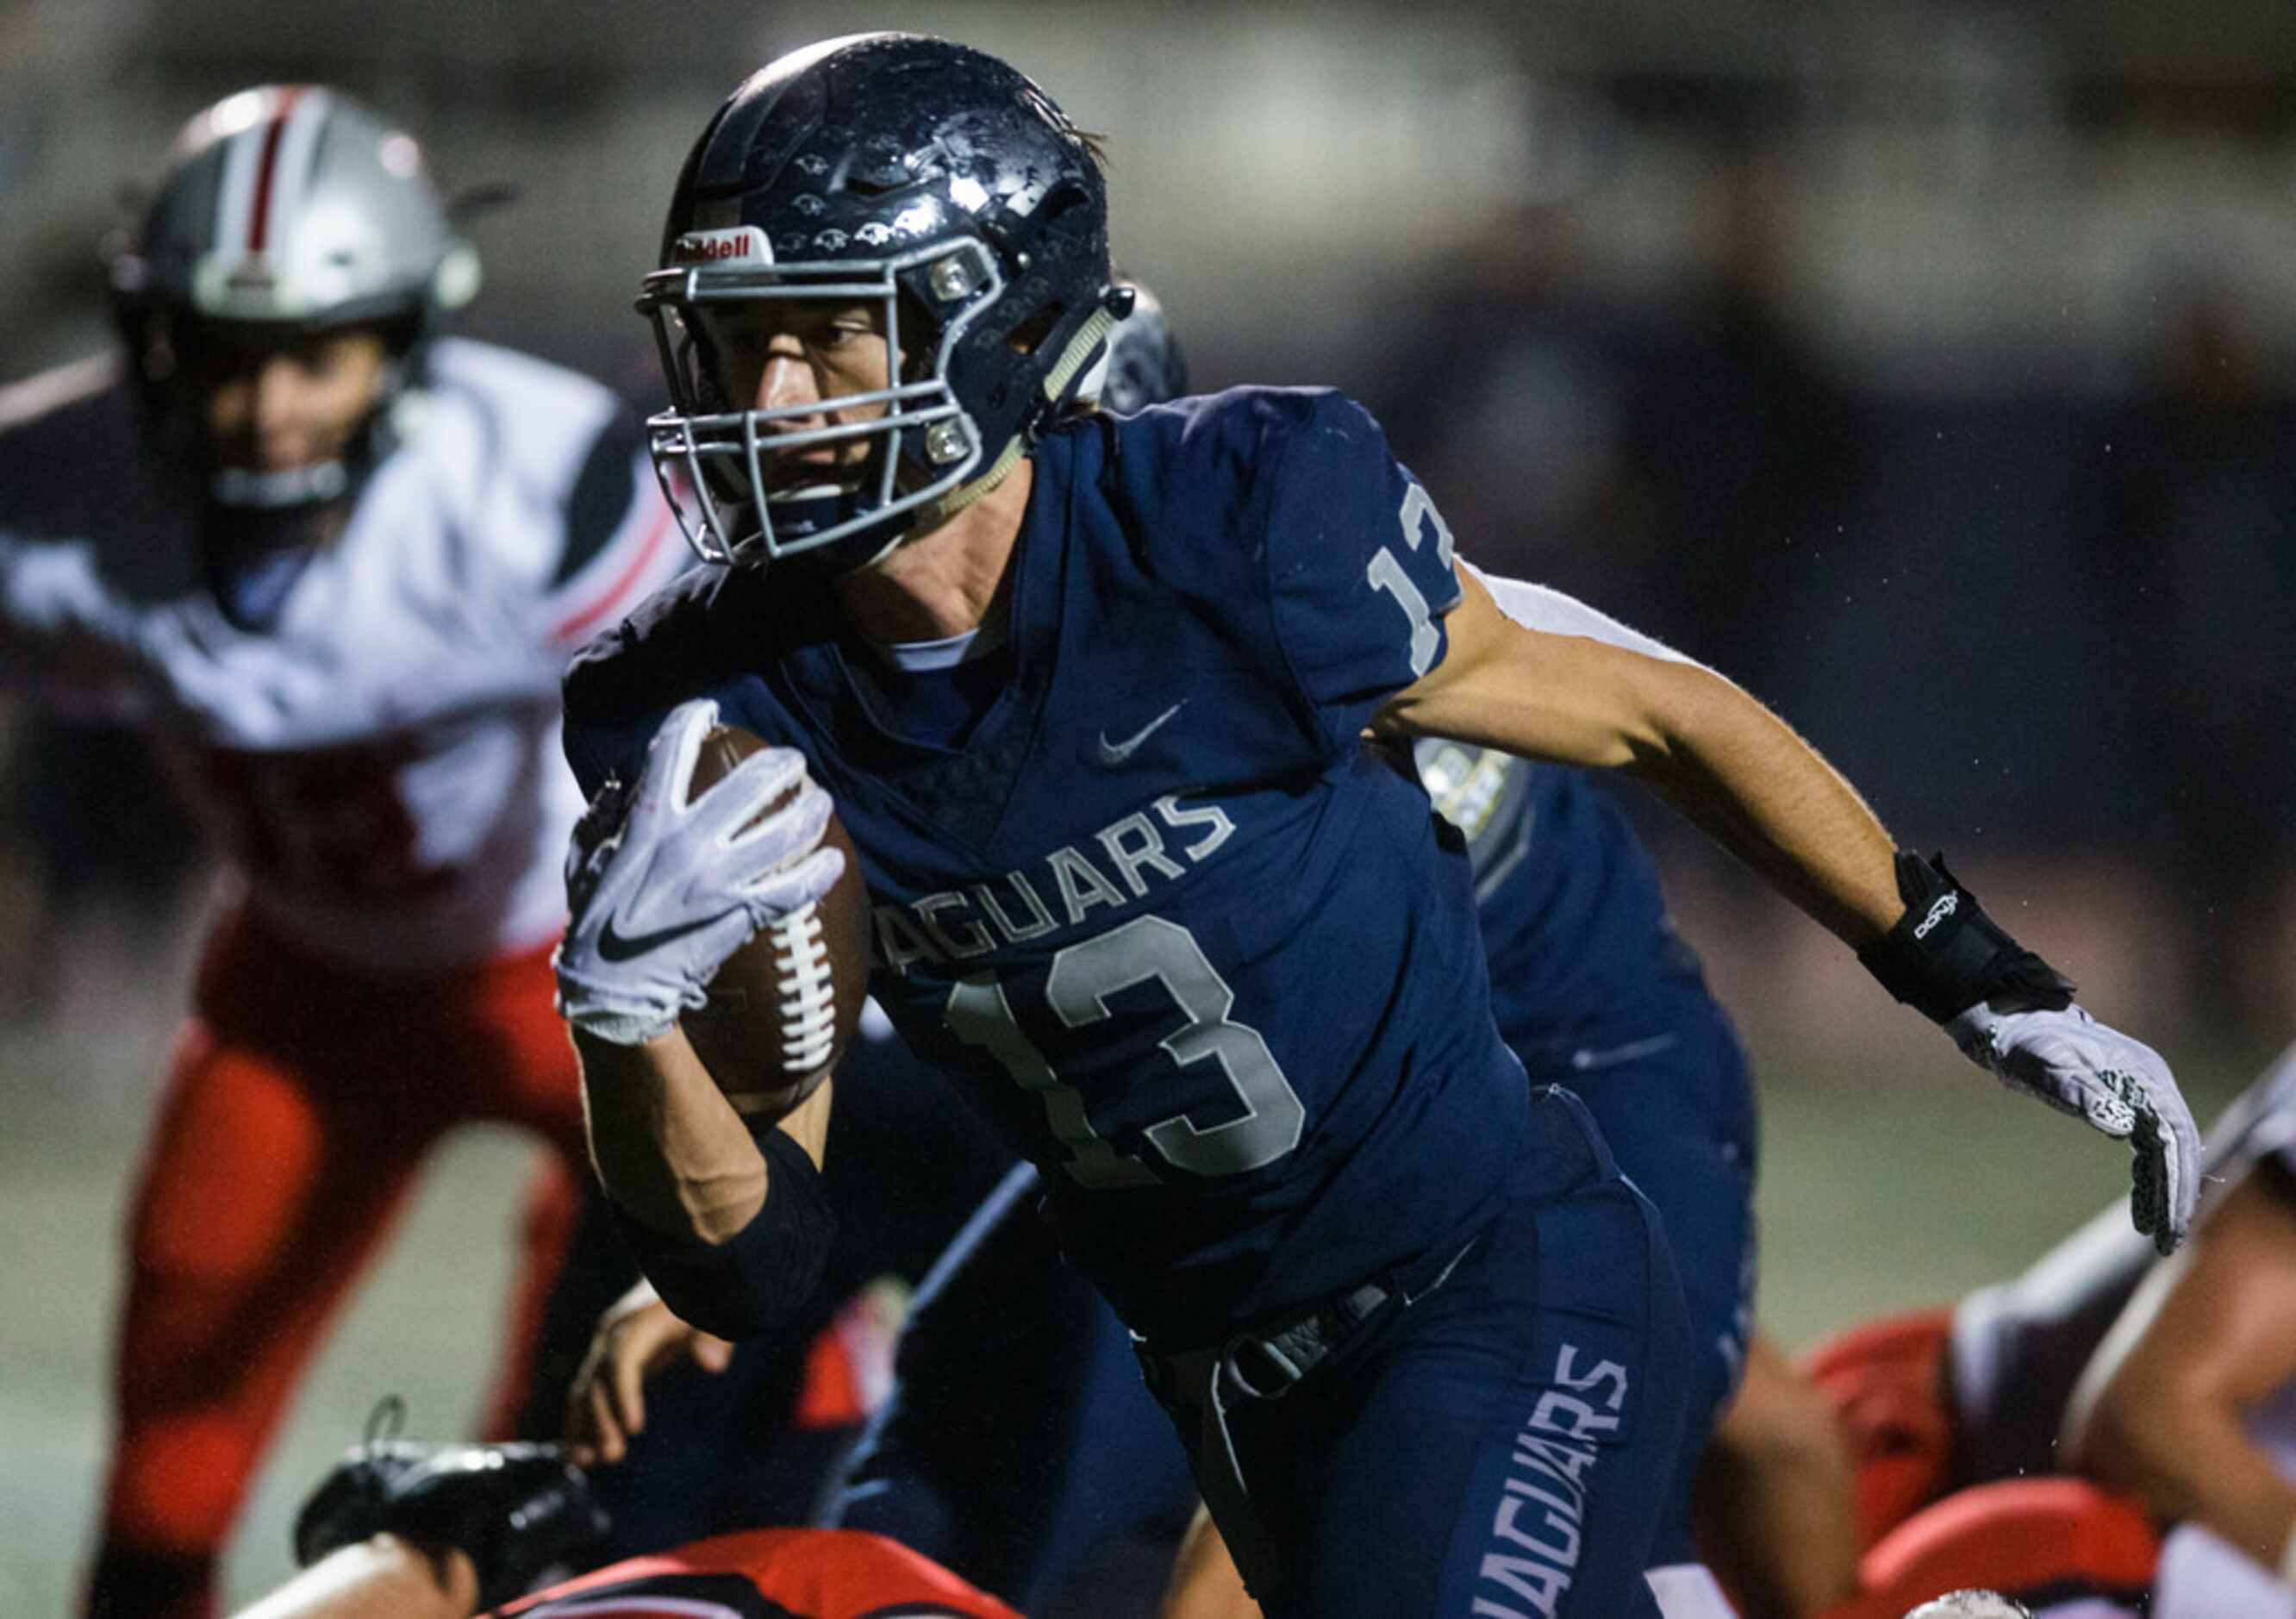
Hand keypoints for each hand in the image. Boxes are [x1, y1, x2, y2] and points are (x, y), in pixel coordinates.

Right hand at [554, 699, 843, 1045]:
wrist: (613, 986)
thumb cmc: (594, 921)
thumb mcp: (584, 860)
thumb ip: (602, 817)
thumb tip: (621, 786)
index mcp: (647, 821)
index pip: (672, 749)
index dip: (693, 718)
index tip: (710, 710)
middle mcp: (688, 842)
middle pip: (751, 783)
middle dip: (781, 765)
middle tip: (794, 762)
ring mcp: (718, 879)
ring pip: (785, 832)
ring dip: (811, 811)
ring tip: (821, 802)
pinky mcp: (740, 914)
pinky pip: (793, 889)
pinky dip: (818, 873)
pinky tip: (832, 860)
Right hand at [565, 1280, 734, 1466]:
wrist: (678, 1272)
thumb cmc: (701, 1296)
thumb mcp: (715, 1312)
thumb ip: (714, 1337)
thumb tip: (713, 1365)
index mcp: (639, 1321)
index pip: (624, 1360)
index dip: (625, 1393)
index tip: (635, 1428)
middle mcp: (614, 1333)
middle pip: (599, 1380)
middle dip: (602, 1419)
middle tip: (611, 1456)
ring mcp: (605, 1346)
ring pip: (585, 1389)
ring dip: (583, 1426)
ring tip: (586, 1463)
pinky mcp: (604, 1361)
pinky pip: (585, 1394)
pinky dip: (579, 1422)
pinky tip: (579, 1454)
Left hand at [1948, 1001, 2202, 1254]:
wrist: (2012, 1023)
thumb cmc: (2027, 1042)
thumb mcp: (2048, 1064)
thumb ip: (2082, 1092)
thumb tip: (2122, 1125)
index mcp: (2143, 1076)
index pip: (2174, 1136)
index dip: (2178, 1180)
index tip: (2173, 1220)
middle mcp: (2151, 1086)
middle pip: (2177, 1149)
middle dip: (2177, 1197)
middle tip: (2170, 1242)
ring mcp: (2140, 1097)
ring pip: (2164, 1154)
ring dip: (2164, 1195)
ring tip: (2159, 1238)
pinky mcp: (2125, 1106)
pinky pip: (2146, 1151)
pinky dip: (2146, 1181)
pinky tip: (2141, 1213)